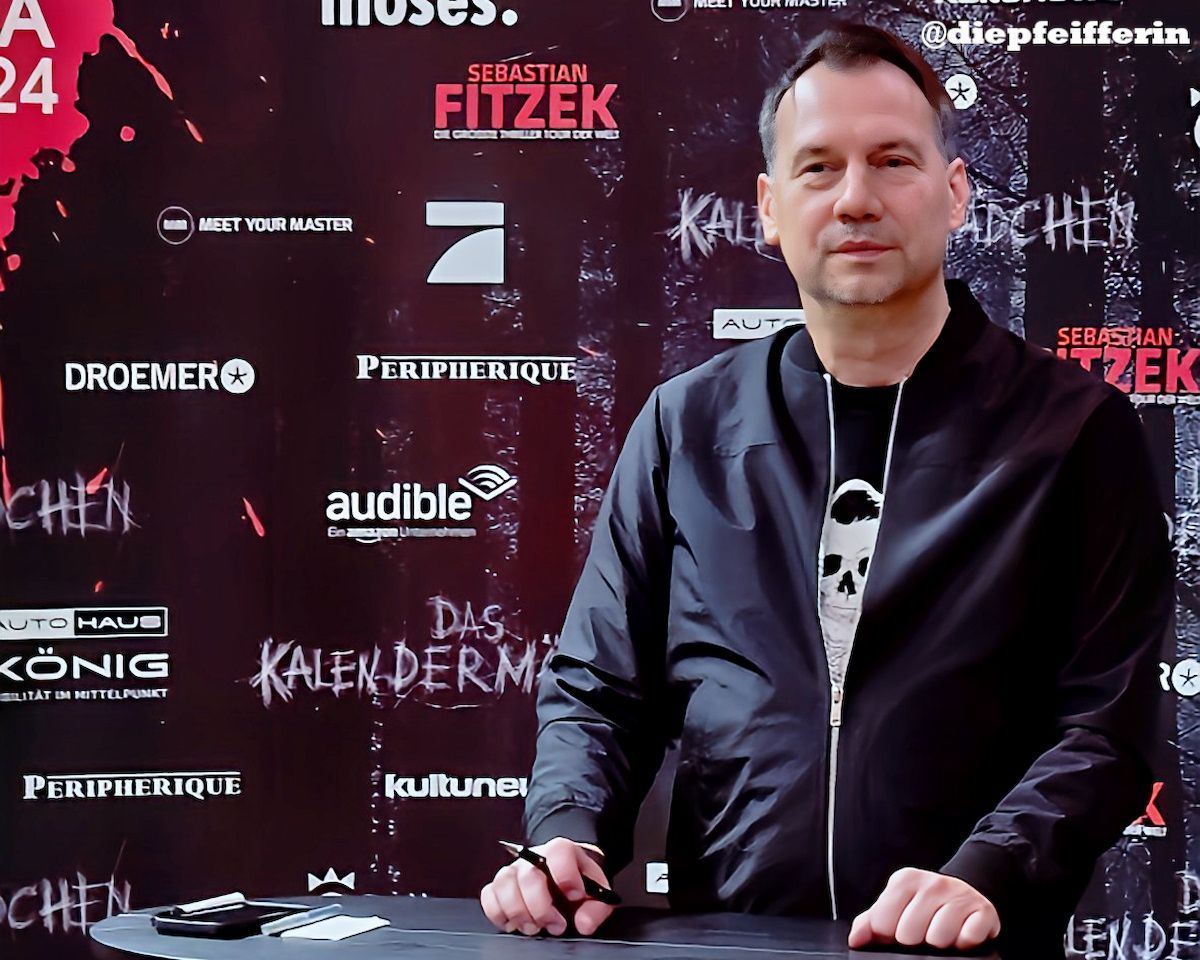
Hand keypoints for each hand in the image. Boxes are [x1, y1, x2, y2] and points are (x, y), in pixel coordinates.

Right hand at [479, 837, 614, 936]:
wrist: (565, 879)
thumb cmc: (579, 884)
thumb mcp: (596, 893)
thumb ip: (596, 908)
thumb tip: (583, 923)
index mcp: (561, 851)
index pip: (558, 852)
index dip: (566, 876)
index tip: (574, 896)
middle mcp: (533, 857)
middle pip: (527, 876)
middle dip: (541, 907)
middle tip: (556, 925)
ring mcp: (513, 870)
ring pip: (504, 884)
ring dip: (518, 912)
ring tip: (534, 927)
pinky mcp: (499, 886)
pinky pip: (488, 895)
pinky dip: (499, 913)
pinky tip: (515, 923)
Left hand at [847, 867, 1000, 950]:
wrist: (965, 892)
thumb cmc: (924, 904)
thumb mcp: (896, 906)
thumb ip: (870, 921)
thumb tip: (856, 940)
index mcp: (904, 880)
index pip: (882, 923)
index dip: (888, 935)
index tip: (897, 930)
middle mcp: (932, 883)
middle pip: (908, 934)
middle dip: (914, 940)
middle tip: (923, 932)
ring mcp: (959, 895)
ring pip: (938, 939)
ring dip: (940, 944)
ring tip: (942, 932)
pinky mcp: (983, 911)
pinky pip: (967, 938)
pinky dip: (964, 943)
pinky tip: (961, 933)